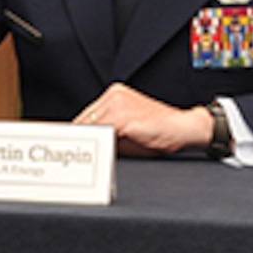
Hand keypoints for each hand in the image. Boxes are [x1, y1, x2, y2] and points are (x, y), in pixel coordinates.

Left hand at [73, 84, 212, 156]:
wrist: (184, 128)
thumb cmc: (159, 131)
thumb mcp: (129, 128)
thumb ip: (108, 130)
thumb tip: (89, 144)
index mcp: (114, 95)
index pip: (88, 116)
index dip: (78, 132)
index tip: (67, 142)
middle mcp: (113, 96)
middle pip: (85, 121)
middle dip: (79, 139)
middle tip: (69, 154)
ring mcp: (116, 105)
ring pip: (91, 127)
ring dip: (87, 144)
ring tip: (82, 158)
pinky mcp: (121, 118)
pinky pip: (101, 134)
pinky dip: (97, 146)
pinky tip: (94, 155)